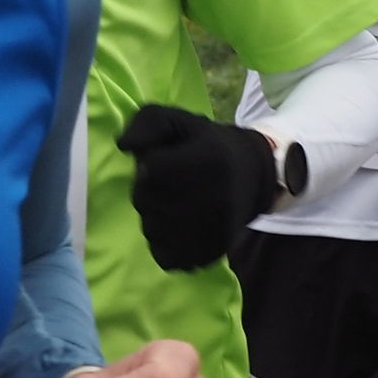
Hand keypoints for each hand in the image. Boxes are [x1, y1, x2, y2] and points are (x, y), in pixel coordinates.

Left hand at [115, 106, 280, 270]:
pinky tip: (179, 226)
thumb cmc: (208, 145)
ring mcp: (206, 234)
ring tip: (178, 202)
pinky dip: (163, 242)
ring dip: (155, 214)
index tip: (171, 160)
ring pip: (150, 227)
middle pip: (145, 199)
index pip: (148, 169)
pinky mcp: (204, 256)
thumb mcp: (180, 121)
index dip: (152, 162)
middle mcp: (208, 201)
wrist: (254, 178)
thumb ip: (147, 122)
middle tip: (174, 182)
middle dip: (150, 188)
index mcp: (205, 162)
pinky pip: (161, 253)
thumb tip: (124, 146)